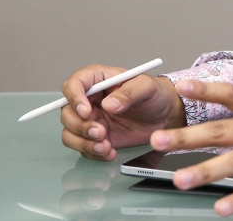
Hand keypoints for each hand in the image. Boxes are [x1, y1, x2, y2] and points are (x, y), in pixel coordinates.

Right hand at [60, 64, 185, 160]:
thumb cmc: (155, 94)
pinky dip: (93, 152)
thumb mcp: (147, 87)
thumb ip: (129, 93)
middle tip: (101, 132)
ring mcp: (91, 119)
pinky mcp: (95, 136)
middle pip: (67, 112)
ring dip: (84, 142)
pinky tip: (110, 152)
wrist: (165, 116)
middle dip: (80, 126)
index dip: (74, 98)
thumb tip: (109, 104)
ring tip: (106, 146)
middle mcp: (90, 99)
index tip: (87, 112)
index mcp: (98, 80)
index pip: (74, 84)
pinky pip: (83, 147)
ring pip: (70, 132)